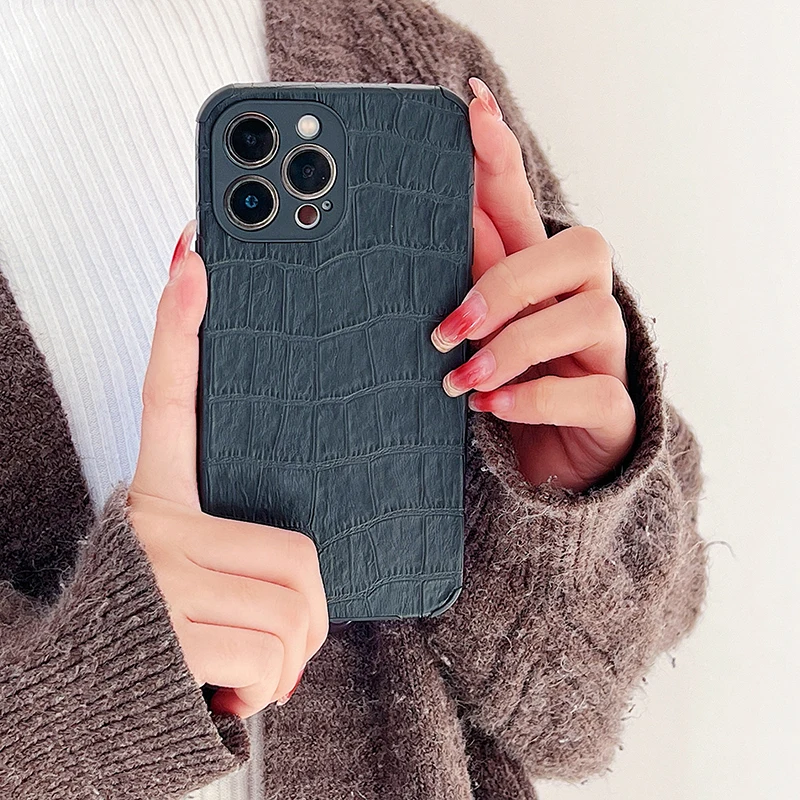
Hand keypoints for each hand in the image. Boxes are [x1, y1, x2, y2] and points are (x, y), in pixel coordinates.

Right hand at [128, 221, 328, 717]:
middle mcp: (149, 527)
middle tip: (285, 640)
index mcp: (154, 503)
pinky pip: (270, 655)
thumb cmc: (148, 638)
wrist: (70, 708)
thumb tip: (309, 596)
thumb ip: (240, 562)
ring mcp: (157, 574)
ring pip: (293, 611)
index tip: (194, 256)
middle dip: (309, 617)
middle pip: (299, 556)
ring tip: (249, 673)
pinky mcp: (163, 626)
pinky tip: (227, 694)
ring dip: (288, 661)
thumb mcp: (191, 582)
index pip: (169, 401)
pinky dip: (266, 691)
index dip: (181, 329)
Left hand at [430, 78, 636, 492]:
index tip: (471, 109)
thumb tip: (431, 220)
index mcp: (544, 279)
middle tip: (448, 327)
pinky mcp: (612, 409)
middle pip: (583, 250)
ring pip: (591, 317)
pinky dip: (538, 398)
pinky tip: (495, 406)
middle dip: (510, 281)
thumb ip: (466, 276)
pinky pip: (593, 393)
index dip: (503, 158)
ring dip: (517, 345)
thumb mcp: (481, 328)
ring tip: (465, 379)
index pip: (528, 206)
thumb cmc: (513, 382)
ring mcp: (604, 355)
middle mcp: (583, 303)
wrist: (554, 461)